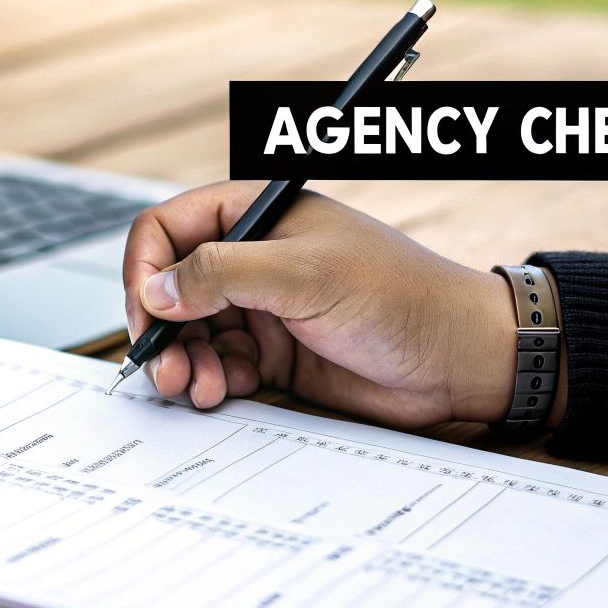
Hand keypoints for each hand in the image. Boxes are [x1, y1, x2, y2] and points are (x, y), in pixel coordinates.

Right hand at [122, 181, 535, 427]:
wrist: (461, 359)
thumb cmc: (402, 297)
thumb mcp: (304, 275)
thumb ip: (222, 275)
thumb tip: (157, 289)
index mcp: (256, 216)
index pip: (168, 228)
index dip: (146, 268)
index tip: (147, 313)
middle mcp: (253, 258)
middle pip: (171, 287)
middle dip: (161, 328)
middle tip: (164, 366)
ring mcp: (262, 307)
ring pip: (190, 333)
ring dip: (182, 362)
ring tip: (194, 387)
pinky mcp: (275, 354)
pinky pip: (219, 366)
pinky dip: (210, 382)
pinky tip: (222, 392)